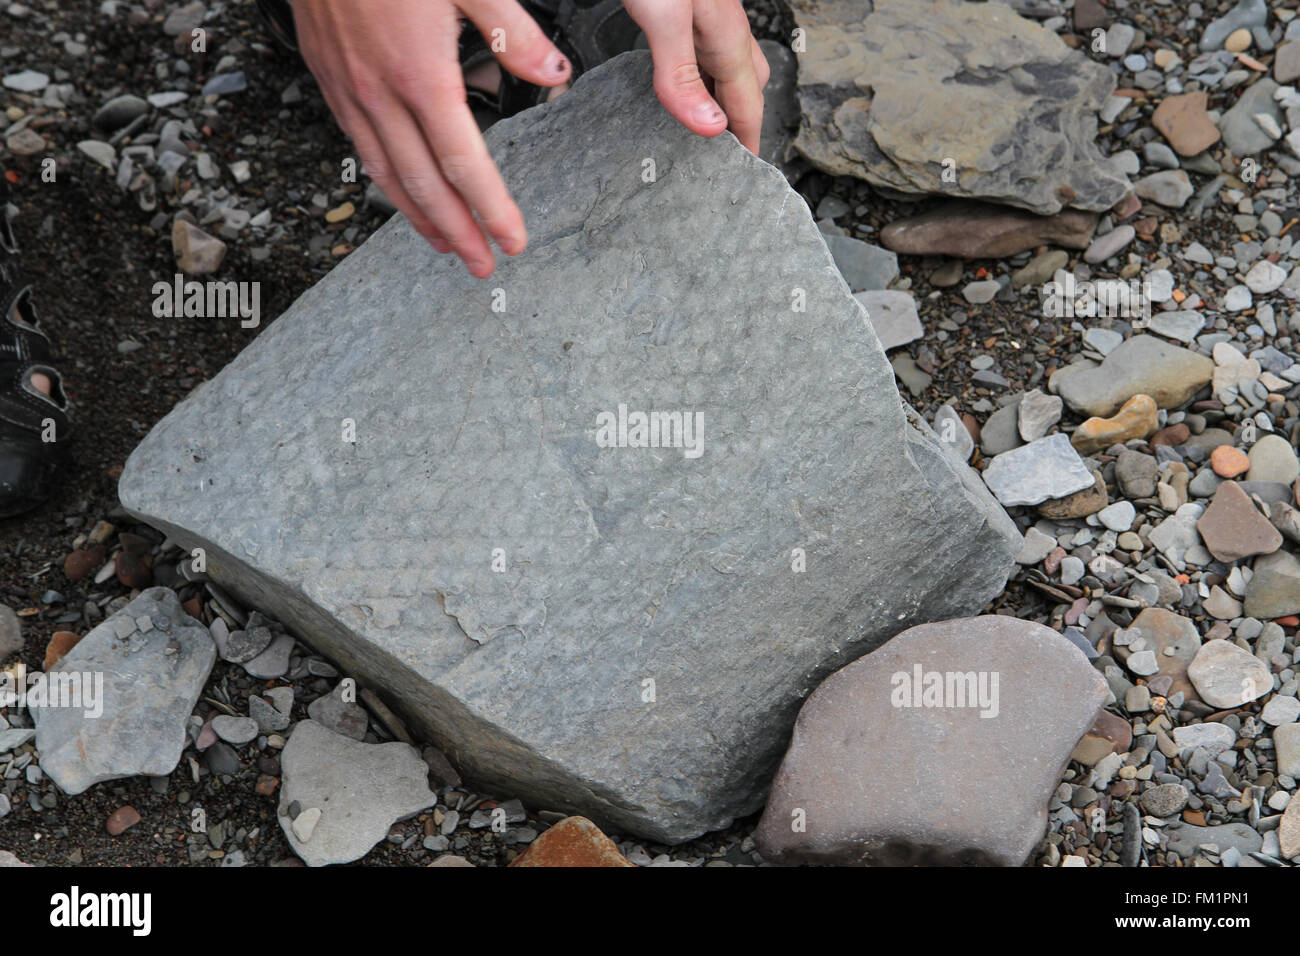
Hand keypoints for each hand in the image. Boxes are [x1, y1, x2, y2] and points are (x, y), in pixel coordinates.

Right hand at [293, 0, 768, 277]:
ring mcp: (348, 88)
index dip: (492, 209)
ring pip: (387, 174)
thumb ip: (514, 31)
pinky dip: (385, 181)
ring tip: (448, 245)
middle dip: (459, 232)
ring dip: (420, 218)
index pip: (465, 164)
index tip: (513, 240)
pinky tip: (402, 192)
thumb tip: (554, 75)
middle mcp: (380, 92)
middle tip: (485, 265)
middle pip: (426, 185)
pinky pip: (358, 145)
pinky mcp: (327, 77)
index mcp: (423, 74)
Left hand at [622, 0, 769, 153]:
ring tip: (699, 133)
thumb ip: (683, 75)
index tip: (742, 177)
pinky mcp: (695, 13)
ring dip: (720, 105)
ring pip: (728, 74)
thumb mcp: (666, 20)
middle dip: (738, 128)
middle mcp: (728, 33)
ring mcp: (713, 22)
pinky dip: (702, 82)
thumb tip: (711, 126)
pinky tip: (684, 87)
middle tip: (718, 160)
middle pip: (745, 93)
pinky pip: (708, 58)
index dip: (747, 146)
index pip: (748, 108)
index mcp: (729, 42)